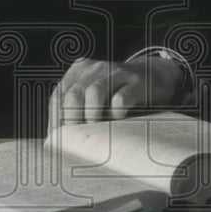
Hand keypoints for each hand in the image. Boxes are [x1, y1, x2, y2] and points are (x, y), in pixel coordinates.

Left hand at [47, 58, 181, 134]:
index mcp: (78, 71)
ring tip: (96, 134)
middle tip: (77, 142)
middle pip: (73, 95)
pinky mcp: (137, 81)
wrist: (155, 75)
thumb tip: (60, 143)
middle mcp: (94, 68)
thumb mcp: (96, 96)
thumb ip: (78, 110)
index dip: (55, 121)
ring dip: (92, 118)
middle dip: (72, 122)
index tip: (57, 143)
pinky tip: (117, 122)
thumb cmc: (118, 93)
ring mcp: (116, 72)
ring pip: (95, 93)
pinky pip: (120, 99)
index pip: (58, 97)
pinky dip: (115, 114)